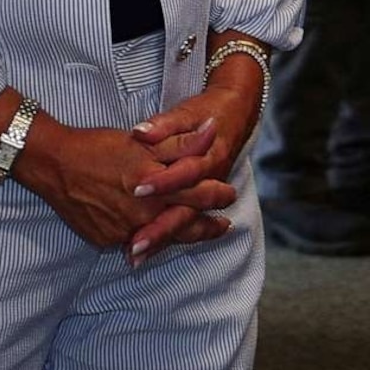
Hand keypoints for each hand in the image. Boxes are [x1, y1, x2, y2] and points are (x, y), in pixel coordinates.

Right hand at [17, 120, 235, 261]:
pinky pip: (133, 242)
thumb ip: (181, 144)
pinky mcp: (105, 240)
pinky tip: (152, 233)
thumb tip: (214, 131)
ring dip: (178, 235)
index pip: (199, 196)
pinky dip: (146, 238)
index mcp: (156, 187)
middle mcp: (143, 214)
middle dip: (207, 228)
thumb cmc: (100, 147)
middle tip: (223, 227)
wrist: (53, 165)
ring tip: (197, 233)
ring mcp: (123, 231)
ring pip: (160, 238)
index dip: (218, 196)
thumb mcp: (144, 142)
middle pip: (185, 226)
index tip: (229, 195)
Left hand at [122, 53, 263, 259]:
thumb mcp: (185, 113)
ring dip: (160, 240)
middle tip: (135, 244)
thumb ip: (164, 125)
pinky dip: (163, 238)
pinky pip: (183, 224)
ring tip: (134, 257)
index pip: (186, 173)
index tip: (139, 190)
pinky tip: (140, 254)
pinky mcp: (200, 200)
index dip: (164, 182)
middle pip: (186, 210)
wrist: (234, 117)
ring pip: (184, 223)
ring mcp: (205, 194)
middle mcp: (208, 181)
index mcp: (206, 156)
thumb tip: (141, 133)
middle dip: (161, 228)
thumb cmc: (205, 114)